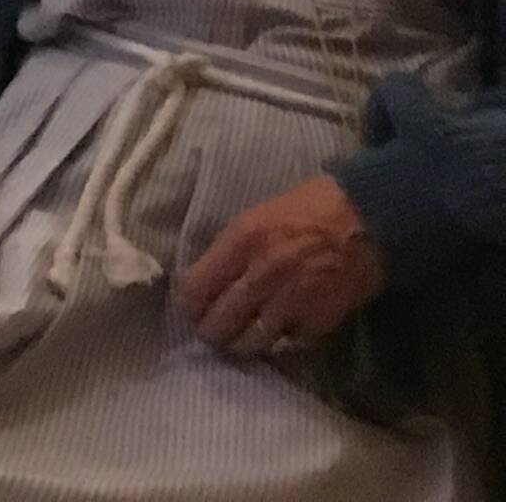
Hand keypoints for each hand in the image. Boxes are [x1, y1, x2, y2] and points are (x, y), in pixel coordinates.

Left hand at [177, 174, 381, 357]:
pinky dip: (280, 344)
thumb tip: (209, 280)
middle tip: (211, 334)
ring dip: (241, 345)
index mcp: (240, 242)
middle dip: (211, 332)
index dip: (189, 305)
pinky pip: (288, 343)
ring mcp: (291, 302)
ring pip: (251, 341)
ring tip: (237, 344)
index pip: (195, 288)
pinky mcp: (319, 321)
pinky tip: (276, 338)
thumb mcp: (255, 217)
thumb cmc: (308, 210)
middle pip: (219, 321)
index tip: (191, 310)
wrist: (367, 219)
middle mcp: (261, 275)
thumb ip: (231, 250)